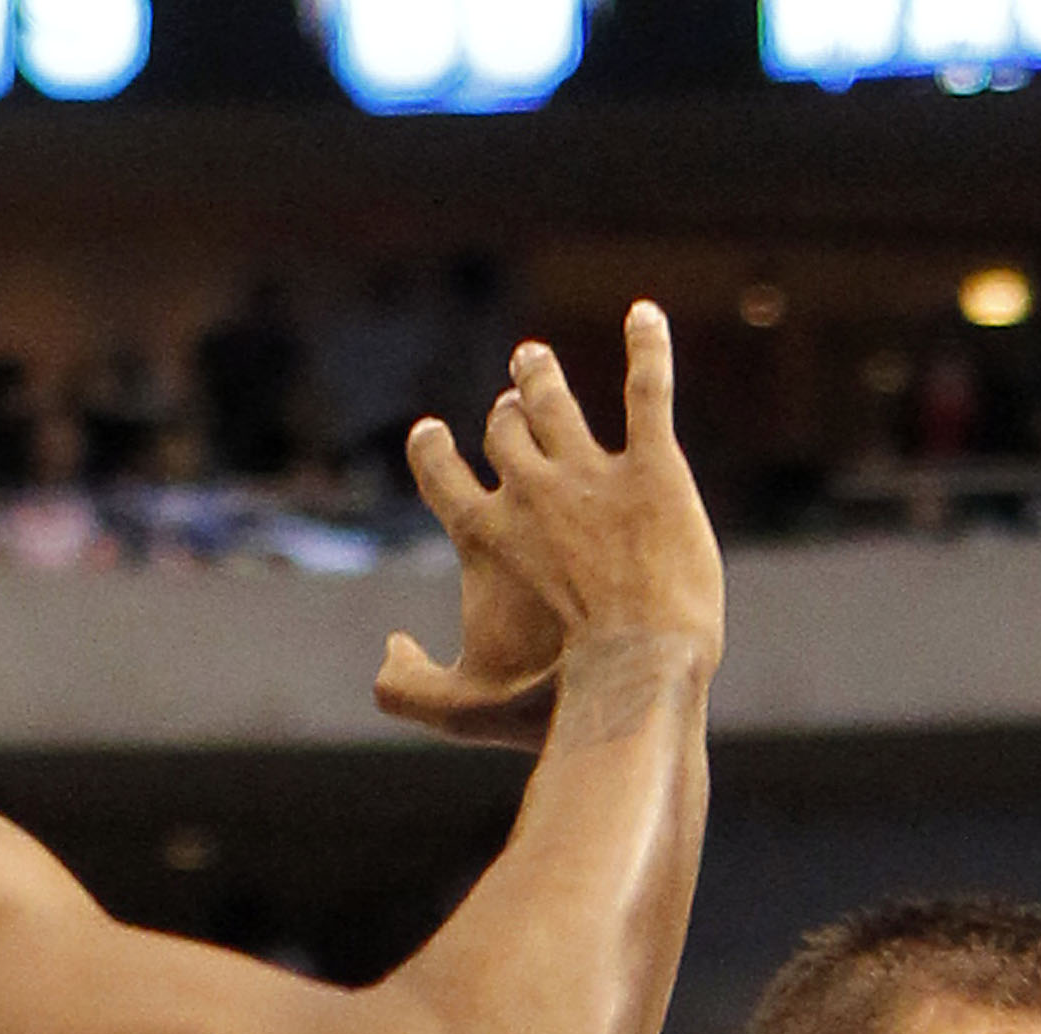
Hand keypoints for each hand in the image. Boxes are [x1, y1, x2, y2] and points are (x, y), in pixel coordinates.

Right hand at [374, 305, 723, 753]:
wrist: (633, 677)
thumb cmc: (550, 702)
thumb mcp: (466, 710)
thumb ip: (408, 688)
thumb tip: (386, 653)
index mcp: (483, 535)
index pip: (443, 475)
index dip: (434, 453)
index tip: (432, 437)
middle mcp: (529, 490)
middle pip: (505, 431)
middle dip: (503, 413)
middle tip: (510, 400)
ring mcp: (591, 472)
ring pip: (557, 401)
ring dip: (542, 376)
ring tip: (537, 362)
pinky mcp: (654, 469)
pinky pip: (647, 389)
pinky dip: (646, 347)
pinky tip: (645, 315)